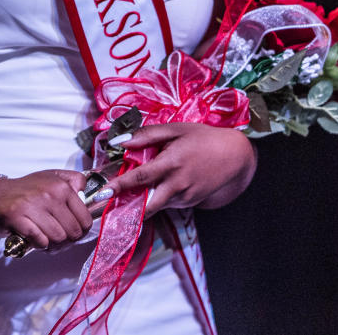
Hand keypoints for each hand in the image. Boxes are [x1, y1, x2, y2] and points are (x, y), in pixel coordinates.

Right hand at [0, 169, 92, 249]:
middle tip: (58, 240)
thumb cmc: (26, 191)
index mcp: (62, 185)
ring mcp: (33, 205)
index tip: (72, 232)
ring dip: (53, 246)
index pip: (85, 218)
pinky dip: (40, 245)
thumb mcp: (52, 178)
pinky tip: (35, 239)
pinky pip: (40, 241)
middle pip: (73, 231)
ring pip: (58, 238)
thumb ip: (73, 183)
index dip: (81, 231)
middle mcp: (50, 193)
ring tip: (46, 241)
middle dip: (67, 241)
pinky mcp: (18, 218)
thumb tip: (91, 195)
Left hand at [105, 123, 256, 215]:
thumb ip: (147, 135)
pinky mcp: (190, 203)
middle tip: (108, 206)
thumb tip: (121, 141)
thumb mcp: (175, 129)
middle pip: (147, 204)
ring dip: (141, 201)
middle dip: (127, 208)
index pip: (140, 177)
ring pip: (156, 204)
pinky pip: (167, 203)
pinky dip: (157, 198)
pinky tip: (155, 187)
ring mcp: (185, 196)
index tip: (102, 192)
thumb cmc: (203, 137)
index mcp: (172, 162)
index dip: (119, 185)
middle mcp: (177, 184)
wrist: (234, 156)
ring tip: (128, 192)